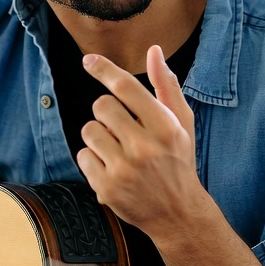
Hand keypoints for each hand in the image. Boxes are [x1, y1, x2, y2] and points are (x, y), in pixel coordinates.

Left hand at [76, 46, 207, 239]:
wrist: (178, 214)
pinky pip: (82, 156)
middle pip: (102, 106)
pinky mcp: (106, 188)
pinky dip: (93, 159)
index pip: (127, 88)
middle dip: (108, 112)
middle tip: (123, 127)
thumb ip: (166, 86)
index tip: (89, 60)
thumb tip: (154, 51)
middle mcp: (144, 148)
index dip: (105, 70)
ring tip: (118, 149)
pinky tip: (113, 168)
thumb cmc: (178, 161)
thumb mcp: (181, 123)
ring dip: (100, 135)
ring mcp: (124, 170)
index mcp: (165, 127)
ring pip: (89, 130)